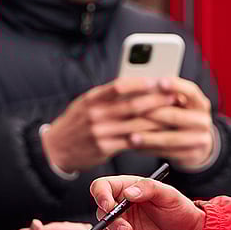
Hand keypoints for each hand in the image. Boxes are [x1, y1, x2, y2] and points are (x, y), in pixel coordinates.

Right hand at [42, 78, 175, 171]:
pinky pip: (131, 142)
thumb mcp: (86, 103)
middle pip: (132, 105)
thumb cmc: (76, 123)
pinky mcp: (104, 148)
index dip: (142, 83)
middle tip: (175, 97)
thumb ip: (107, 96)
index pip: (120, 86)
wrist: (56, 149)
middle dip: (157, 100)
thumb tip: (136, 83)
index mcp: (92, 98)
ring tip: (173, 115)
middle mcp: (96, 113)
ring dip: (157, 120)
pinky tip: (159, 135)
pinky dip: (147, 138)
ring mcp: (100, 132)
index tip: (159, 80)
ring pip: (135, 124)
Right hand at [89, 175, 203, 229]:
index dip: (100, 195)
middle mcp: (120, 207)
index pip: (101, 187)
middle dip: (114, 225)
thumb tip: (129, 193)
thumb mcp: (169, 194)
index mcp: (126, 188)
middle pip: (101, 215)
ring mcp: (121, 226)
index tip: (109, 206)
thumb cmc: (180, 211)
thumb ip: (149, 188)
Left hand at [133, 77, 215, 165]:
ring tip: (131, 137)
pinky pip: (168, 153)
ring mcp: (200, 139)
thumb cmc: (182, 118)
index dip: (175, 86)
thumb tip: (143, 86)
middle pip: (176, 116)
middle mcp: (203, 120)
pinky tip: (137, 148)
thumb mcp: (180, 105)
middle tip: (133, 113)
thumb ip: (165, 96)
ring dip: (148, 138)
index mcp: (200, 103)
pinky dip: (150, 150)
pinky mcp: (192, 155)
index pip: (190, 91)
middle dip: (152, 114)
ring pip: (170, 139)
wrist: (198, 143)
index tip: (159, 82)